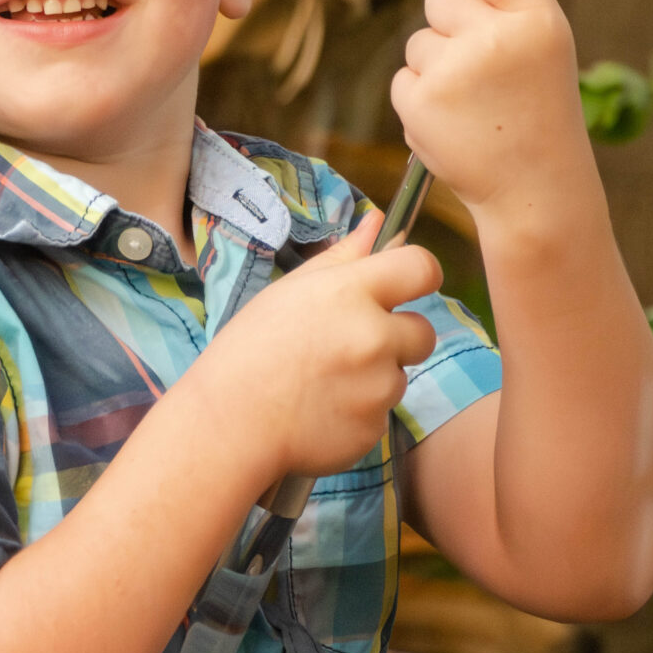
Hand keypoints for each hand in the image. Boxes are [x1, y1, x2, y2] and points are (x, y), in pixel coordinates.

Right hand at [193, 221, 441, 481]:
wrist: (228, 426)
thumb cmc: (249, 350)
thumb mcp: (289, 292)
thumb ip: (342, 257)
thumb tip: (379, 223)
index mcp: (350, 294)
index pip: (421, 268)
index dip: (419, 275)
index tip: (405, 287)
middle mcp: (373, 338)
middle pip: (423, 331)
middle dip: (397, 337)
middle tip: (348, 347)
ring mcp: (378, 388)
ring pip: (399, 376)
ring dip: (373, 379)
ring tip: (321, 385)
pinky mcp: (374, 429)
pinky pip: (381, 414)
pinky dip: (358, 413)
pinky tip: (320, 412)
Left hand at [391, 0, 597, 239]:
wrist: (532, 189)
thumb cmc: (539, 110)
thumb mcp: (544, 44)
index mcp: (537, 18)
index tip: (487, 5)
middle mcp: (495, 39)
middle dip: (453, 28)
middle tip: (486, 71)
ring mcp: (453, 70)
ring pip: (419, 41)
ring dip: (437, 68)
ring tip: (474, 105)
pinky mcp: (420, 101)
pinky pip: (404, 78)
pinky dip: (421, 100)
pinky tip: (454, 124)